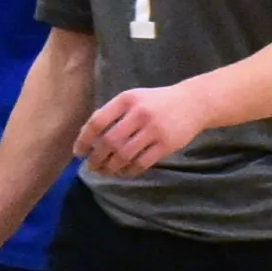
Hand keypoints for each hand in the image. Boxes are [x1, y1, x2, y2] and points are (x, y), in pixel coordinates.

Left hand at [78, 82, 207, 177]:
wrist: (194, 103)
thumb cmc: (158, 102)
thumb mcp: (134, 98)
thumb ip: (113, 113)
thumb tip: (88, 137)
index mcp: (126, 99)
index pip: (97, 121)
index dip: (84, 139)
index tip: (78, 153)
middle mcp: (139, 113)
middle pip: (109, 142)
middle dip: (96, 158)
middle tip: (91, 167)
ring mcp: (153, 129)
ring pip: (123, 155)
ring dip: (110, 167)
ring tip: (106, 171)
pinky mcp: (166, 144)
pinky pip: (141, 163)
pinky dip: (129, 171)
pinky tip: (124, 172)